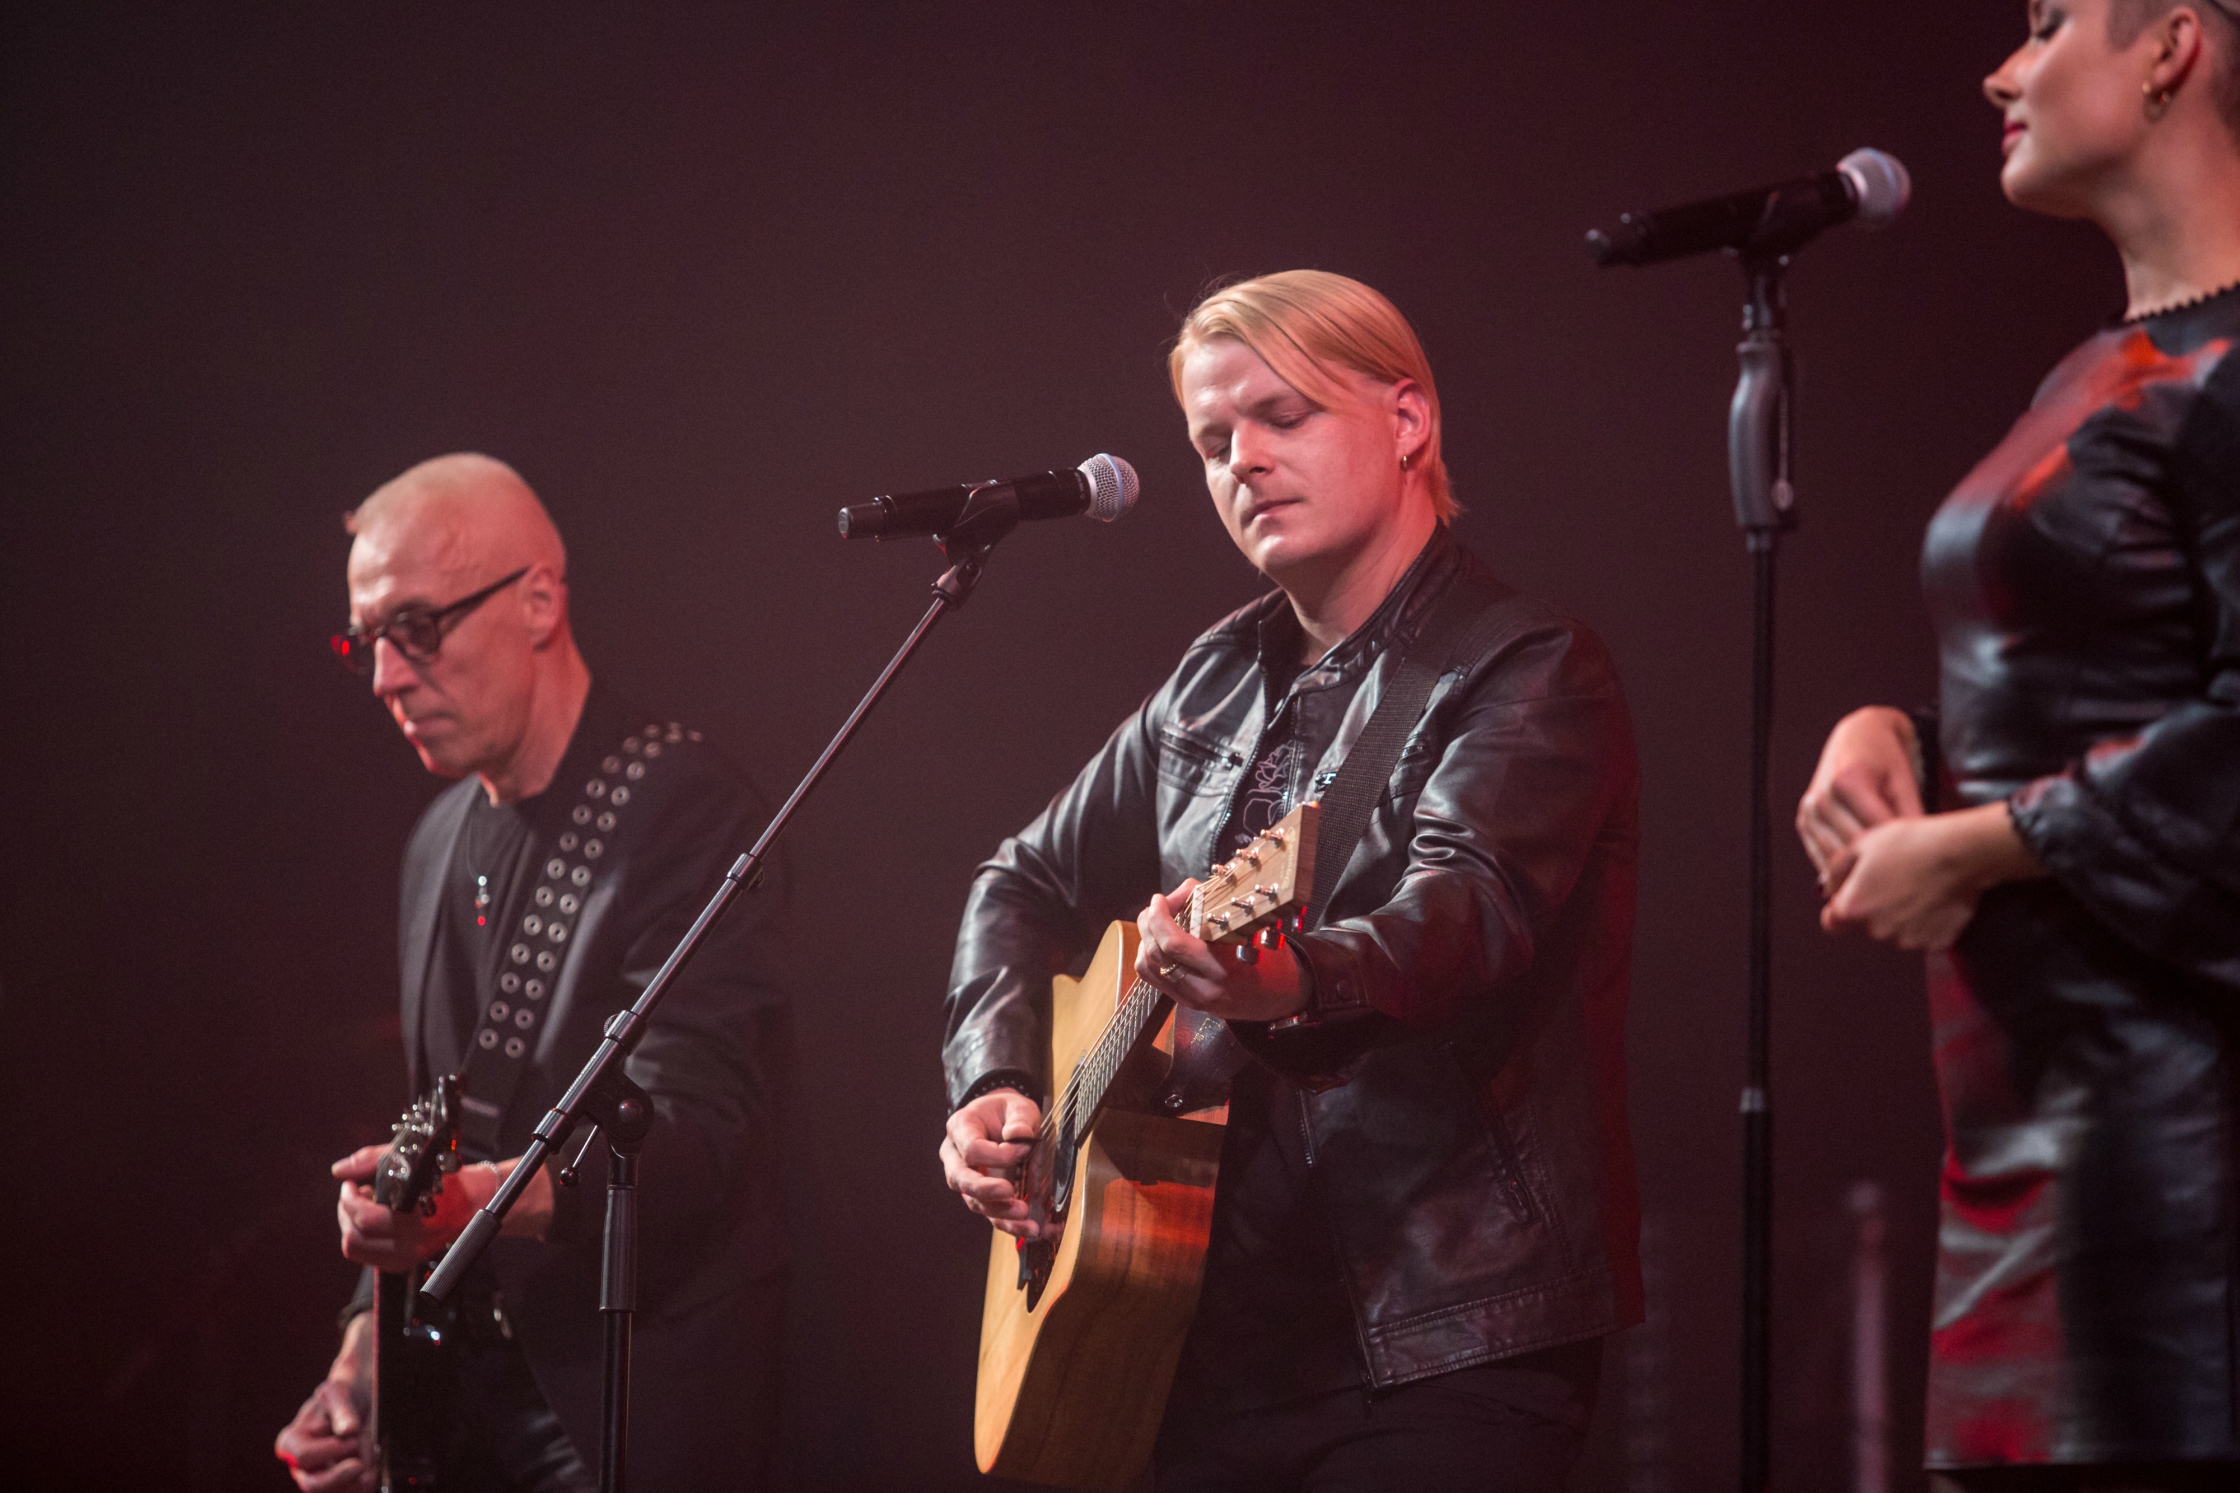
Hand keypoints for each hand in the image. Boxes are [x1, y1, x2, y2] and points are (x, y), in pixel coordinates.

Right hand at [274, 1313, 372, 1492]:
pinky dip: (363, 1486)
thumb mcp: (340, 1393)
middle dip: (340, 1476)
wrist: (357, 1401)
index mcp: (292, 1442)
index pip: (304, 1456)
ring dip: (355, 1482)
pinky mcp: (339, 1485)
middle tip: (361, 1464)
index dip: (330, 1450)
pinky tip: (375, 1473)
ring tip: (373, 1465)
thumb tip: (348, 1429)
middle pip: (313, 1484)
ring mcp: (319, 1477)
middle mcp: (301, 1466)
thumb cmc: (342, 1395)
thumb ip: (343, 1409)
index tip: (352, 1437)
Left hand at [333, 1146, 553, 1271]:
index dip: (349, 1199)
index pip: (366, 1219)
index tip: (351, 1183)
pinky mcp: (402, 1264)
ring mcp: (406, 1259)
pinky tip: (372, 1218)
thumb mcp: (413, 1160)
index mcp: (417, 1222)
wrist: (474, 1203)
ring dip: (350, 1224)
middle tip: (354, 1191)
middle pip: (353, 1238)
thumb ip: (373, 1160)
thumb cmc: (447, 1179)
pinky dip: (360, 1236)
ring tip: (363, 1204)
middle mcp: (411, 1246)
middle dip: (346, 1211)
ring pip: (355, 1249)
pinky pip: (365, 1255)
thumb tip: (339, 1170)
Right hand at [940, 1089, 1044, 1239]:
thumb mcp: (1017, 1105)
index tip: (1024, 1150)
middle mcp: (956, 1157)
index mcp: (960, 1128)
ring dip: (1002, 1215)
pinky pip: (993, 1215)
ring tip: (1029, 1222)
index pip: (971, 1148)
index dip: (996, 1154)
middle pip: (961, 1180)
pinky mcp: (983, 1197)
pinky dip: (1014, 1225)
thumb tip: (1019, 1135)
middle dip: (986, 1191)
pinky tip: (1037, 1230)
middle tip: (1010, 1194)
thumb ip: (1019, 1118)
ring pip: (976, 1203)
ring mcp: (967, 1180)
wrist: (1003, 1120)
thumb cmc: (1006, 1112)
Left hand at [1136, 880, 1306, 1023]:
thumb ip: (1216, 911)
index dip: (1160, 916)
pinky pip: (1151, 978)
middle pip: (1156, 952)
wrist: (1279, 999)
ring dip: (1145, 937)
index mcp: (1223, 968)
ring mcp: (1191, 998)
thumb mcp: (1253, 932)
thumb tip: (1186, 892)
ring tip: (1156, 920)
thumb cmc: (1271, 961)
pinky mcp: (1185, 1002)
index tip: (1161, 899)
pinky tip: (1157, 941)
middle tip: (1157, 905)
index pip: (1174, 944)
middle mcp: (1203, 987)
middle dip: (1150, 921)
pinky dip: (1147, 954)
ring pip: (1148, 965)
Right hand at [1797, 706, 1923, 884]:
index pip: (1875, 835)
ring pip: (1833, 860)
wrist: (1855, 736)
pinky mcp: (1803, 822)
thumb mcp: (1904, 783)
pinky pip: (1821, 858)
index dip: (1896, 860)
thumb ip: (1909, 818)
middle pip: (1852, 851)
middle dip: (1876, 875)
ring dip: (1853, 881)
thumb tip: (1923, 857)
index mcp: (1848, 783)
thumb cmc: (1885, 758)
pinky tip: (1857, 887)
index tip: (1916, 881)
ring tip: (1878, 902)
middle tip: (1899, 900)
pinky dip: (1838, 875)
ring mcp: (1808, 811)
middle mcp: (1821, 797)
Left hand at [1820, 802, 2042, 950]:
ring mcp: (1910, 939)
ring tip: (1917, 886)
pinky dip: (1928, 921)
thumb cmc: (1909, 842)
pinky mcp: (1938, 941)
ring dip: (1902, 916)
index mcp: (1853, 908)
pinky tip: (1935, 897)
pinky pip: (1925, 934)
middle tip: (1894, 881)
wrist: (1962, 851)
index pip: (1833, 923)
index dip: (1840, 910)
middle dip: (1875, 908)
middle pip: (1868, 925)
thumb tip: (1828, 888)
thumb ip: (1836, 870)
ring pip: (1897, 930)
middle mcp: (1878, 930)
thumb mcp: (1860, 844)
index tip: (1854, 897)